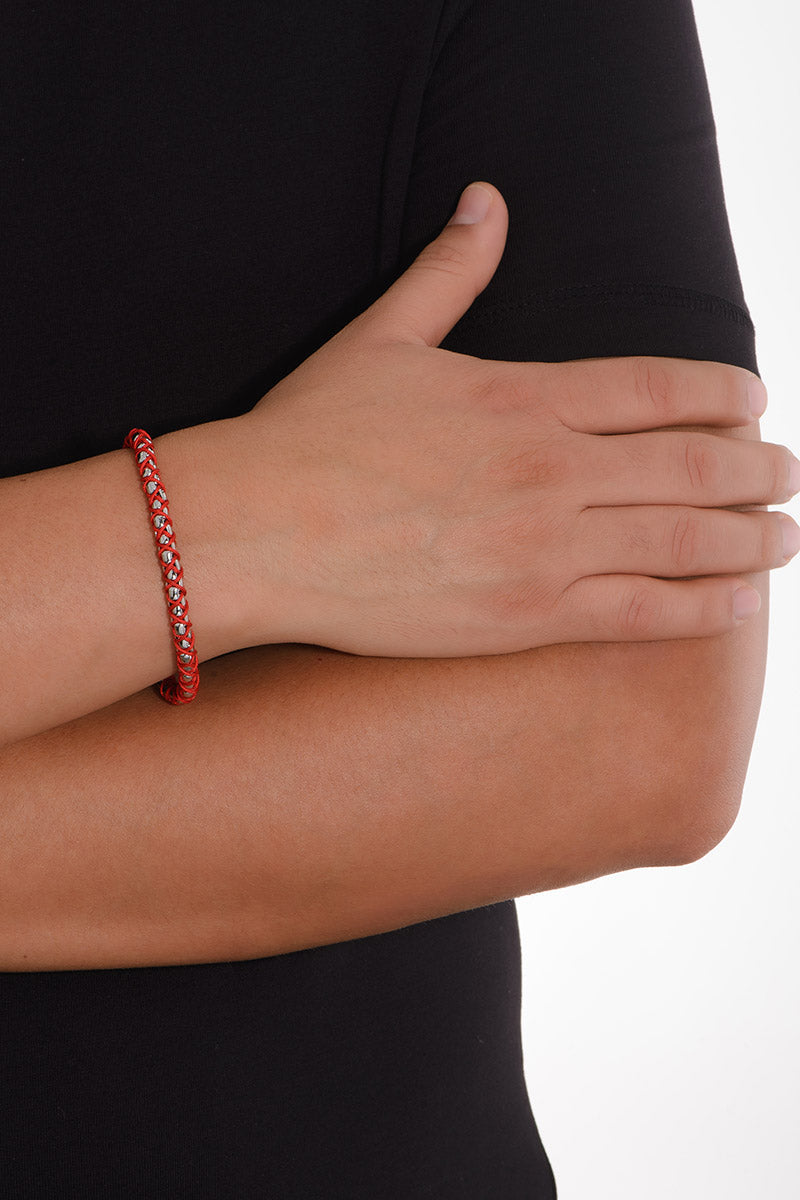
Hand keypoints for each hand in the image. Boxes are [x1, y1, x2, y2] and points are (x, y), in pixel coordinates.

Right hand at [238, 182, 798, 655]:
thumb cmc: (309, 434)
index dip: (724, 394)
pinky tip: (742, 600)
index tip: (755, 401)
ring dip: (752, 538)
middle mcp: (550, 470)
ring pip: (684, 540)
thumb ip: (450, 270)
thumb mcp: (381, 338)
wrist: (255, 531)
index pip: (660, 389)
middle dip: (759, 470)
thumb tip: (486, 197)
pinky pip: (643, 613)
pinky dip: (704, 606)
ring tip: (786, 535)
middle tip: (791, 474)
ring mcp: (545, 547)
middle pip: (693, 465)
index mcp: (523, 397)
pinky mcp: (526, 617)